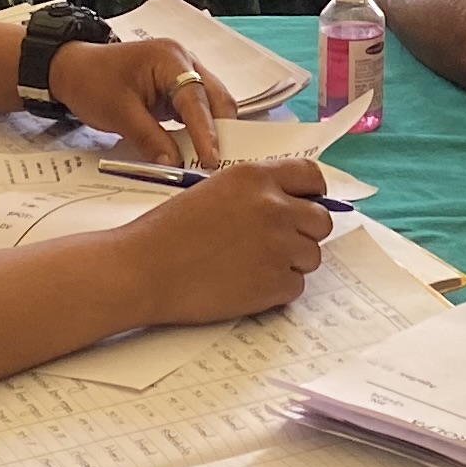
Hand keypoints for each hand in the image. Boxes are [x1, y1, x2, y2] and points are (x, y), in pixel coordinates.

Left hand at [49, 36, 227, 166]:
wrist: (72, 69)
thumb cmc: (91, 80)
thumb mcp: (119, 112)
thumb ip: (150, 138)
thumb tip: (175, 164)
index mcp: (171, 59)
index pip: (197, 99)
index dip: (206, 132)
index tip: (211, 159)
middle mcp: (184, 63)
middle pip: (217, 98)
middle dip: (221, 130)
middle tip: (218, 164)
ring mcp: (182, 75)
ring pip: (211, 105)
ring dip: (212, 131)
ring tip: (210, 161)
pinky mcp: (176, 90)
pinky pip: (196, 111)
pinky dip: (198, 130)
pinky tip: (195, 151)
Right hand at [125, 160, 331, 324]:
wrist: (144, 269)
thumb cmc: (168, 232)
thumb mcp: (213, 190)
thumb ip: (254, 193)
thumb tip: (288, 204)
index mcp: (256, 177)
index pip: (312, 176)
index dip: (313, 193)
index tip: (307, 204)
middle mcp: (274, 207)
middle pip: (321, 221)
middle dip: (304, 233)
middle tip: (276, 243)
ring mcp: (278, 247)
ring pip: (312, 256)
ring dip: (291, 263)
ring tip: (252, 265)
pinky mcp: (274, 284)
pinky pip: (296, 286)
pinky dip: (277, 289)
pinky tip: (246, 284)